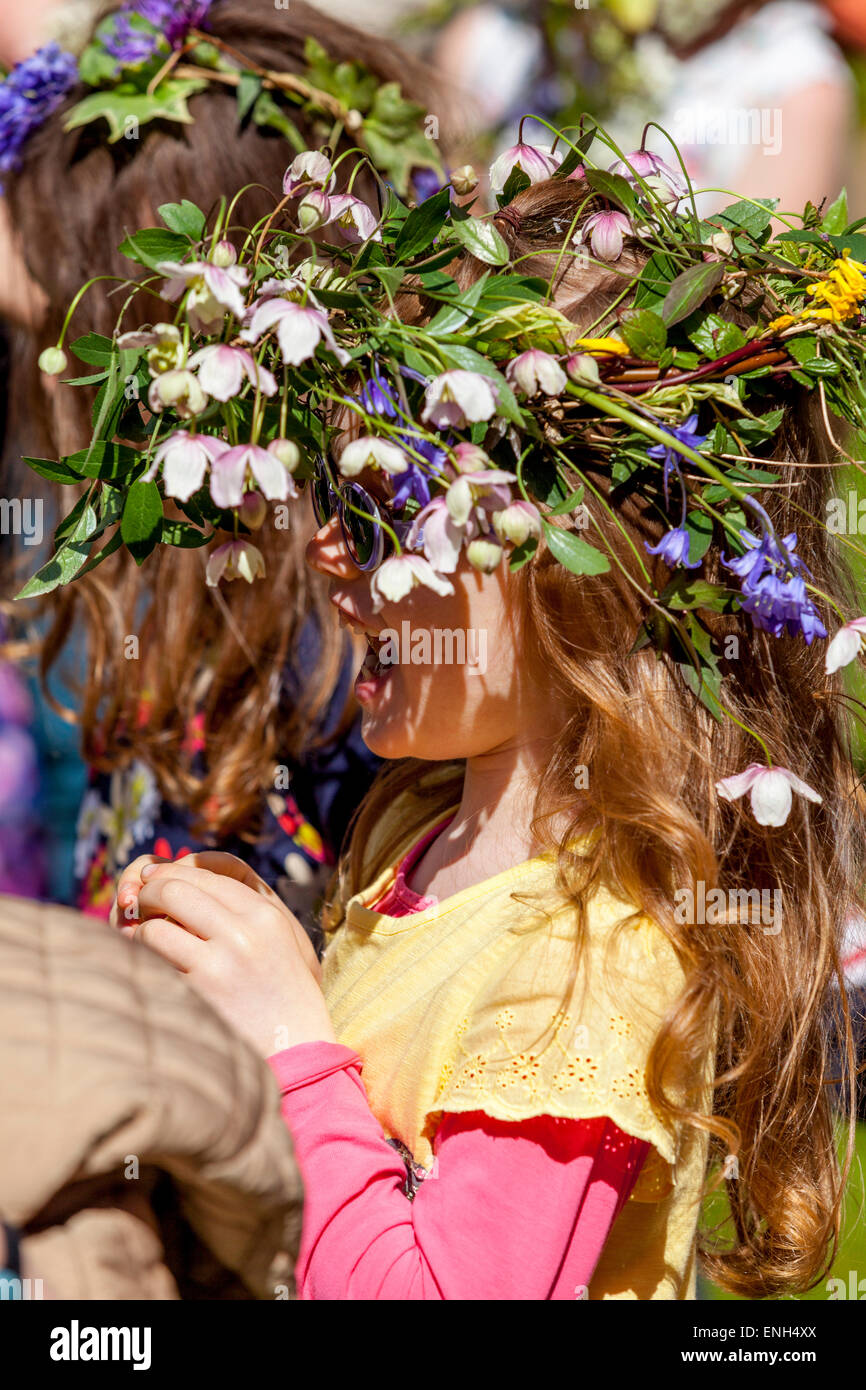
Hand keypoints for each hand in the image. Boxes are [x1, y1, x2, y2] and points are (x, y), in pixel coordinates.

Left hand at [111, 851, 319, 979]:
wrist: (297, 1048)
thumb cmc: (280, 992)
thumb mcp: (277, 939)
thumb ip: (239, 908)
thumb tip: (173, 878)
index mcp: (265, 914)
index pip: (205, 874)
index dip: (171, 872)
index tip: (152, 878)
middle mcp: (244, 932)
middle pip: (174, 890)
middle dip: (148, 894)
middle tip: (139, 904)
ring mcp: (219, 964)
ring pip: (155, 927)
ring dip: (140, 932)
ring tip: (143, 940)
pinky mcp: (197, 994)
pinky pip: (151, 963)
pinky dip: (140, 960)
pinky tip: (145, 964)